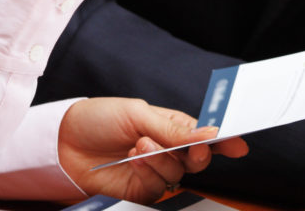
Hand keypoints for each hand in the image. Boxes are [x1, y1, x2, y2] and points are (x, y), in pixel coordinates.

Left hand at [58, 97, 248, 201]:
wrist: (65, 141)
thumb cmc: (100, 118)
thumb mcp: (138, 114)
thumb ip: (175, 129)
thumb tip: (210, 133)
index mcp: (170, 125)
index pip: (203, 134)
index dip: (223, 140)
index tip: (239, 145)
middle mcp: (166, 149)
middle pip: (198, 159)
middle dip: (197, 154)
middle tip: (189, 148)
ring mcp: (154, 171)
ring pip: (177, 174)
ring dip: (161, 159)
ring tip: (138, 145)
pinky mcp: (140, 190)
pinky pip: (157, 187)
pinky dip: (148, 173)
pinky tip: (134, 159)